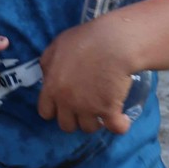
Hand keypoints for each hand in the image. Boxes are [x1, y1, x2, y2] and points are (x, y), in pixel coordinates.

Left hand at [38, 19, 137, 134]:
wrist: (113, 42)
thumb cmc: (85, 40)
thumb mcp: (57, 46)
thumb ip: (48, 63)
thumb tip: (47, 76)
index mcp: (52, 88)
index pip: (46, 112)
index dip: (55, 109)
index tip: (64, 104)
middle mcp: (67, 102)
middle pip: (66, 125)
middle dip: (74, 118)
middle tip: (84, 107)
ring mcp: (88, 109)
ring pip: (88, 128)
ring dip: (95, 121)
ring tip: (103, 111)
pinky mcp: (109, 110)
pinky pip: (115, 128)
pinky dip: (120, 125)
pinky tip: (122, 119)